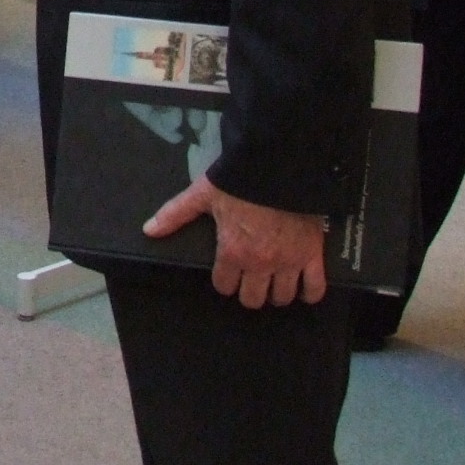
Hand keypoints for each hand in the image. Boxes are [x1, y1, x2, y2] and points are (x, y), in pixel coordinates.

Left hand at [144, 175, 328, 308]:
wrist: (280, 165)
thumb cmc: (240, 180)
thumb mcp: (203, 195)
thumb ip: (175, 214)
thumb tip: (149, 229)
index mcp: (233, 251)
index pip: (224, 286)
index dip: (224, 280)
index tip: (226, 272)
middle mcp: (261, 263)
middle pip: (253, 299)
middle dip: (248, 291)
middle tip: (249, 279)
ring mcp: (289, 261)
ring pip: (281, 297)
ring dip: (275, 293)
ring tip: (272, 282)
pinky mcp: (312, 254)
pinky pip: (315, 288)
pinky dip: (309, 293)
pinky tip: (302, 290)